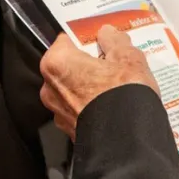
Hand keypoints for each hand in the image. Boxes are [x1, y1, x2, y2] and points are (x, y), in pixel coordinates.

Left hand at [38, 26, 158, 139]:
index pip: (67, 41)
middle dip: (90, 65)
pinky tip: (114, 106)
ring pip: (75, 90)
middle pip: (70, 67)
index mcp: (57, 63)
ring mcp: (58, 112)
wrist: (125, 144)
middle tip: (114, 64)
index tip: (102, 43)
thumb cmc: (122, 96)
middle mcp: (50, 88)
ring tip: (119, 87)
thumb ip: (115, 41)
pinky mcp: (70, 131)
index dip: (87, 40)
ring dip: (92, 87)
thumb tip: (107, 33)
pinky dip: (93, 107)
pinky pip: (81, 110)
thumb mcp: (127, 58)